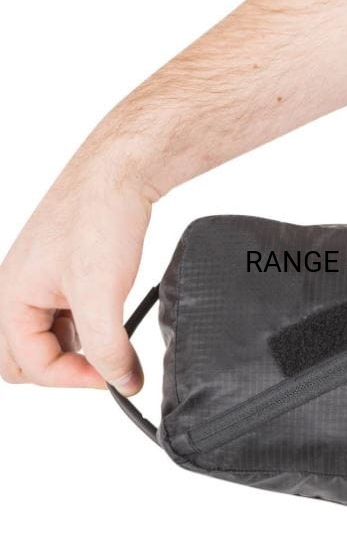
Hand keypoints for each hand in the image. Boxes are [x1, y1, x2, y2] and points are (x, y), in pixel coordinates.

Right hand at [0, 151, 154, 394]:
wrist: (120, 173)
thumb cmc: (98, 221)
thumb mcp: (101, 296)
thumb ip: (108, 348)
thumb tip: (124, 384)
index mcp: (10, 298)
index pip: (30, 365)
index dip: (74, 377)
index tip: (115, 375)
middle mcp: (15, 290)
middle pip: (22, 358)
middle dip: (62, 368)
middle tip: (103, 364)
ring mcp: (37, 280)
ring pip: (44, 337)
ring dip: (75, 347)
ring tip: (111, 337)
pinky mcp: (60, 271)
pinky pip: (60, 314)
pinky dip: (83, 325)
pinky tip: (110, 316)